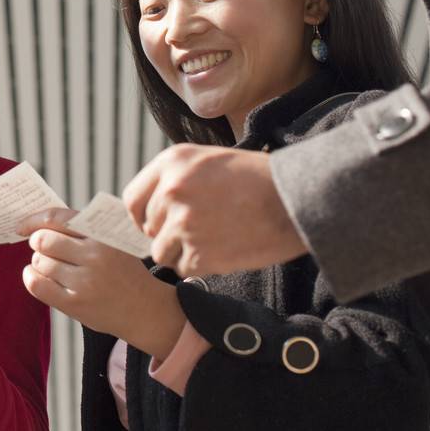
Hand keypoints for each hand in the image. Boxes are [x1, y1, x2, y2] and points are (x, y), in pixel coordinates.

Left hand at [20, 207, 183, 354]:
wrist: (145, 310)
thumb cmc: (122, 271)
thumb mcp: (113, 242)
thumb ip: (83, 229)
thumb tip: (38, 222)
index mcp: (103, 235)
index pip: (58, 218)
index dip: (34, 220)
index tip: (22, 226)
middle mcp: (95, 256)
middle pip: (44, 240)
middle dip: (38, 242)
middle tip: (43, 248)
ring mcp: (85, 281)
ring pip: (40, 262)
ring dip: (38, 262)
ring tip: (49, 265)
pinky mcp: (75, 304)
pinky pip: (37, 285)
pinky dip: (31, 277)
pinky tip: (37, 277)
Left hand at [124, 144, 307, 275]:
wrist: (296, 200)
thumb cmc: (257, 180)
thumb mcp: (208, 161)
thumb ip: (174, 180)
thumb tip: (148, 211)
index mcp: (171, 163)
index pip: (132, 199)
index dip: (143, 216)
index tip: (155, 225)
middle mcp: (171, 190)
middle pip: (148, 228)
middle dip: (167, 235)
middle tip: (198, 233)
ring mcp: (184, 222)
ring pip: (162, 252)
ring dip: (182, 253)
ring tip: (213, 242)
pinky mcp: (201, 252)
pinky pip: (185, 269)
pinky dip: (201, 266)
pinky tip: (224, 251)